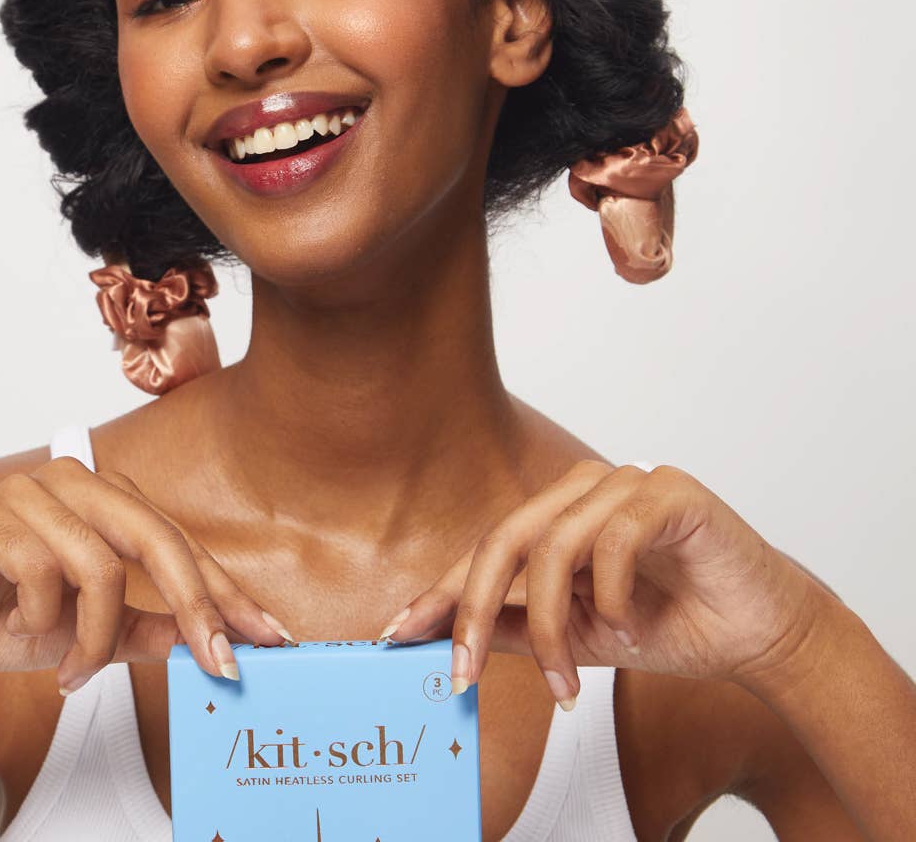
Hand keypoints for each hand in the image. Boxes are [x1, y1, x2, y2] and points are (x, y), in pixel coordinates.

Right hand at [0, 458, 291, 694]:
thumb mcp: (86, 635)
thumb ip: (144, 628)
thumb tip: (209, 640)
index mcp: (100, 498)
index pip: (176, 539)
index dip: (222, 590)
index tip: (265, 638)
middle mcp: (70, 480)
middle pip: (153, 535)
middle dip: (193, 604)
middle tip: (215, 661)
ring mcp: (24, 489)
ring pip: (98, 562)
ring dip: (92, 634)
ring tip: (72, 670)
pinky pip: (40, 568)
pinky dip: (40, 620)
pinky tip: (21, 635)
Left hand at [374, 461, 824, 709]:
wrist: (764, 634)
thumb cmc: (675, 625)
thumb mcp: (581, 637)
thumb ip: (519, 629)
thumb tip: (448, 637)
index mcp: (560, 512)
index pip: (488, 547)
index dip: (442, 592)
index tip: (400, 636)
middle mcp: (584, 487)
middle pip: (506, 537)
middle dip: (472, 607)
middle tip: (462, 672)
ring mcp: (627, 481)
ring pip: (555, 544)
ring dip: (553, 625)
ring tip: (569, 681)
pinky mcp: (670, 491)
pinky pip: (616, 539)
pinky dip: (613, 595)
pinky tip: (628, 630)